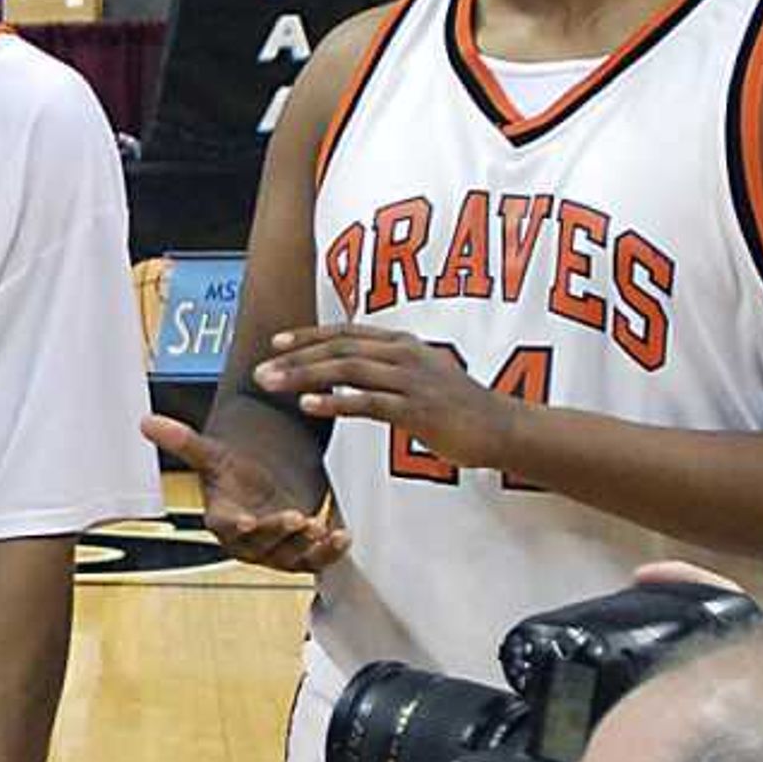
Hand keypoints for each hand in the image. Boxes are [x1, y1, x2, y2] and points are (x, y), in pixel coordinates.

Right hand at [141, 412, 348, 571]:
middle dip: (278, 532)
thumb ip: (182, 441)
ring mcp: (273, 551)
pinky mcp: (299, 555)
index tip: (246, 520)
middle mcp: (246, 541)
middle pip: (260, 544)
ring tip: (321, 526)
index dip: (235, 525)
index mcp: (221, 518)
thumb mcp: (213, 454)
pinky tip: (343, 536)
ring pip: (288, 556)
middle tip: (296, 518)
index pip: (224, 527)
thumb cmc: (235, 473)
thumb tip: (145, 422)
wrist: (263, 484)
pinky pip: (313, 561)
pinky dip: (329, 553)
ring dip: (305, 545)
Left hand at [254, 324, 527, 471]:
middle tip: (260, 371)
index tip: (275, 342)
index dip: (309, 335)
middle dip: (296, 357)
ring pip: (347, 371)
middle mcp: (404, 355)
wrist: (502, 428)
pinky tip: (308, 405)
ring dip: (304, 376)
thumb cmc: (459, 407)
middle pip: (339, 349)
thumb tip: (347, 374)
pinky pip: (368, 403)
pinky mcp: (417, 410)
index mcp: (402, 344)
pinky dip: (335, 402)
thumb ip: (385, 371)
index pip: (346, 333)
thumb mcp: (420, 378)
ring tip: (272, 385)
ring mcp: (411, 381)